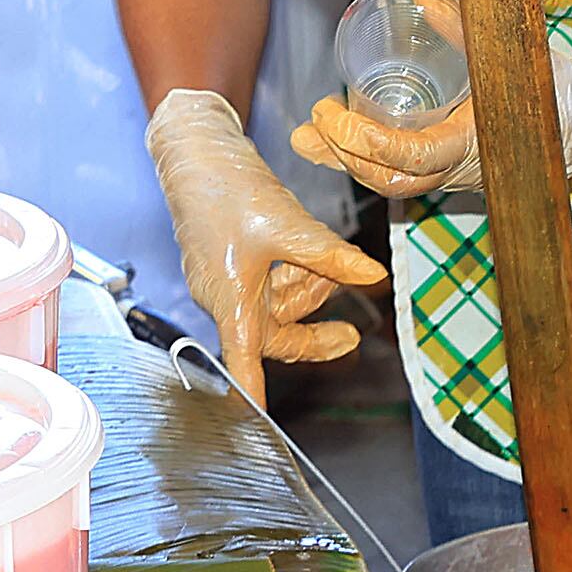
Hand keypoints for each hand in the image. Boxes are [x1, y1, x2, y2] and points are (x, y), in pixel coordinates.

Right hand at [144, 88, 387, 410]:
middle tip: (353, 334)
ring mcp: (227, 278)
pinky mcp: (232, 260)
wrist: (198, 151)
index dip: (252, 390)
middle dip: (311, 331)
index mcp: (230, 297)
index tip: (257, 420)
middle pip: (271, 333)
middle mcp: (224, 295)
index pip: (243, 357)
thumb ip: (331, 257)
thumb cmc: (229, 189)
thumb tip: (373, 277)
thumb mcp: (290, 225)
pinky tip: (311, 255)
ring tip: (327, 266)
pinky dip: (295, 273)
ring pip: (275, 305)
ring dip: (307, 292)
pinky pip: (268, 282)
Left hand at [289, 0, 571, 202]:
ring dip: (347, 163)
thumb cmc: (561, 87)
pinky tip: (341, 144)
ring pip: (394, 184)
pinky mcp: (457, 170)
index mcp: (475, 144)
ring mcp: (460, 176)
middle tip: (311, 121)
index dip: (362, 141)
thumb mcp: (510, 52)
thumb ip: (463, 24)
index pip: (409, 156)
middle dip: (341, 155)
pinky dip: (368, 163)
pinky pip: (405, 177)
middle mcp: (463, 169)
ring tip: (308, 137)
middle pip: (389, 180)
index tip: (330, 112)